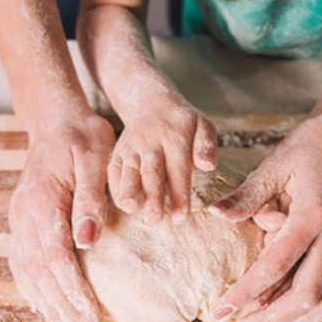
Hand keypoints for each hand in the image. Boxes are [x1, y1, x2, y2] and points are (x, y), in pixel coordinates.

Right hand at [8, 116, 114, 321]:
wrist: (55, 121)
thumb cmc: (82, 138)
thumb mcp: (95, 160)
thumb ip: (91, 199)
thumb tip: (88, 240)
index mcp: (42, 202)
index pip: (56, 256)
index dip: (72, 290)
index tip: (91, 315)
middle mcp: (24, 216)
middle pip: (39, 273)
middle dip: (62, 308)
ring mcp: (19, 220)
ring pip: (28, 273)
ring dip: (47, 305)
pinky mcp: (23, 222)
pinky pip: (23, 263)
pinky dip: (34, 289)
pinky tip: (47, 307)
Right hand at [107, 99, 217, 224]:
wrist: (151, 103)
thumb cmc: (182, 123)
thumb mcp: (202, 125)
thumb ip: (206, 145)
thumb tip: (208, 166)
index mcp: (175, 137)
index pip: (178, 169)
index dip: (180, 194)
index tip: (181, 218)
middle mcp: (151, 142)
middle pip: (152, 171)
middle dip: (153, 196)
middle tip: (154, 219)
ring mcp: (132, 147)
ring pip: (129, 170)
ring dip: (129, 190)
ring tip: (131, 208)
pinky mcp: (118, 152)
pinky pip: (114, 170)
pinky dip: (116, 187)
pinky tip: (122, 205)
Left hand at [208, 111, 321, 321]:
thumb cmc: (317, 143)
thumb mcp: (278, 162)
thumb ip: (248, 195)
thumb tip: (214, 215)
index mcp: (312, 216)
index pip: (274, 267)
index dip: (245, 293)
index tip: (221, 311)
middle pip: (304, 295)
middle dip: (269, 319)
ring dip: (297, 319)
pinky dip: (321, 306)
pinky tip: (300, 310)